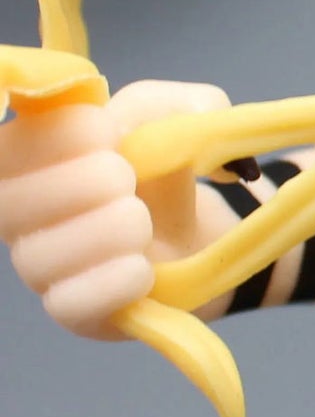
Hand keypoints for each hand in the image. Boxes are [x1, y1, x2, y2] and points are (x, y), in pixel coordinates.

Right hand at [0, 80, 230, 338]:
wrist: (194, 233)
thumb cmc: (165, 167)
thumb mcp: (182, 114)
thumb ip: (172, 105)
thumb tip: (146, 132)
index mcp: (33, 156)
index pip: (12, 147)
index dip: (64, 136)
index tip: (112, 134)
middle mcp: (20, 214)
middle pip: (14, 201)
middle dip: (90, 182)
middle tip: (130, 180)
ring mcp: (40, 267)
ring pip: (45, 254)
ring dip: (114, 230)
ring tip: (143, 223)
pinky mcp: (71, 310)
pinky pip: (73, 303)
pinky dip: (120, 280)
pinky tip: (146, 268)